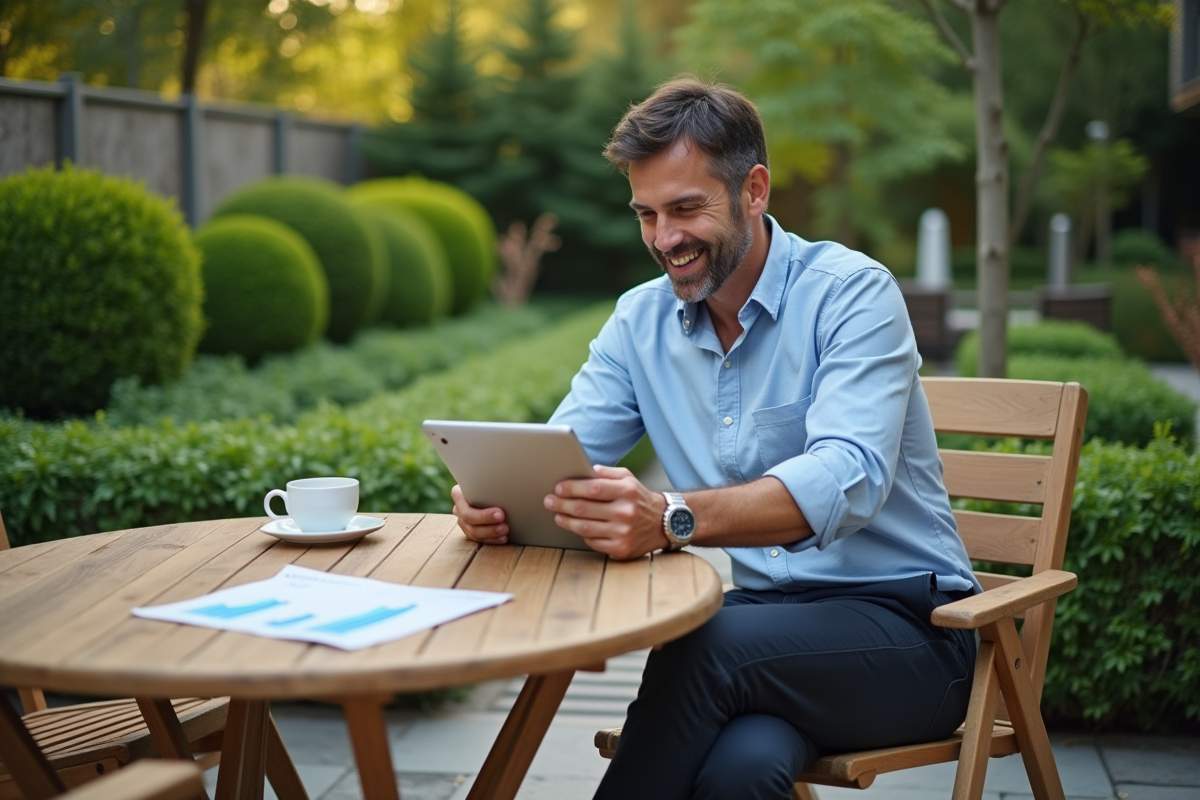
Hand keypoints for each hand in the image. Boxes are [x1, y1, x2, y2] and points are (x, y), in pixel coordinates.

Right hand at [450, 484, 509, 544]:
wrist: (490, 491)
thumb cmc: (490, 483)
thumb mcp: (486, 482)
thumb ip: (489, 486)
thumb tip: (507, 485)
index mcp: (458, 493)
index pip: (466, 505)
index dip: (483, 514)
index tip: (500, 513)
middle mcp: (458, 508)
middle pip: (469, 519)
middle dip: (488, 522)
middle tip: (504, 523)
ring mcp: (463, 521)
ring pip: (473, 532)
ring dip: (491, 533)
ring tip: (505, 530)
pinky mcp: (470, 531)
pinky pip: (479, 539)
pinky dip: (491, 540)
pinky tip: (503, 538)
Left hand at [544, 465, 667, 559]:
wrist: (664, 523)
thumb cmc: (639, 498)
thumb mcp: (628, 478)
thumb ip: (606, 473)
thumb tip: (582, 470)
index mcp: (627, 491)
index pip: (593, 489)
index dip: (572, 488)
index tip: (558, 488)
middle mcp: (626, 512)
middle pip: (584, 509)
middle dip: (562, 504)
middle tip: (549, 501)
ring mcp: (623, 533)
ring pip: (585, 528)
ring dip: (566, 521)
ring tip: (557, 515)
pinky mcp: (621, 549)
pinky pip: (593, 543)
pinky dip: (582, 535)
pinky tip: (576, 528)